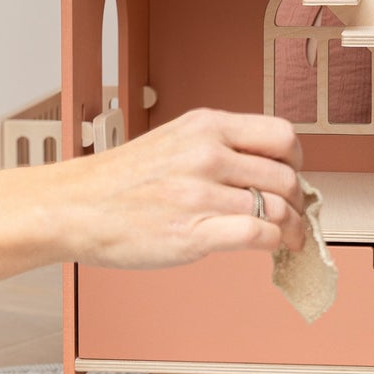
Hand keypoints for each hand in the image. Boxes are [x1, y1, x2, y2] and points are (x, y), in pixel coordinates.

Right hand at [74, 108, 306, 268]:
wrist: (75, 206)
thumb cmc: (121, 180)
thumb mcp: (175, 139)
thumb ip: (219, 146)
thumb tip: (267, 167)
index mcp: (206, 126)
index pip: (281, 134)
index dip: (295, 160)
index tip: (292, 175)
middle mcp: (208, 154)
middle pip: (286, 176)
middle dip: (298, 201)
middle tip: (296, 213)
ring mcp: (201, 194)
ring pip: (278, 209)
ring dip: (294, 228)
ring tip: (292, 237)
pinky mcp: (194, 233)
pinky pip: (259, 235)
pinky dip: (275, 244)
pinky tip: (272, 248)